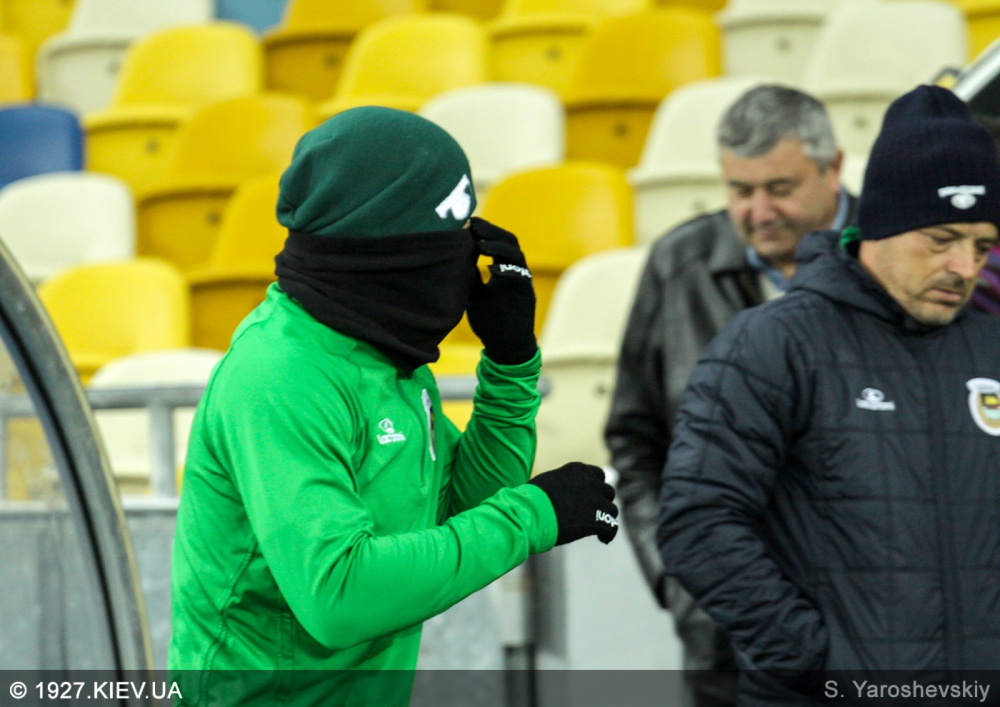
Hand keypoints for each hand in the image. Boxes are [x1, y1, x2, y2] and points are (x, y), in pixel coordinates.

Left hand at [465, 217, 536, 364]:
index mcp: (504, 269)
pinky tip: (491, 269)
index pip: (498, 241)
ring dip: (498, 247)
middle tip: (473, 224)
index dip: (486, 229)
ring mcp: (523, 283)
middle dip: (492, 231)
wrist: (505, 347)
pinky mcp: (526, 296)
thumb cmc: (490, 321)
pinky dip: (507, 271)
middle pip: (510, 241)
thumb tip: (454, 258)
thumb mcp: (474, 295)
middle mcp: (516, 271)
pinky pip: (521, 277)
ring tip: (480, 244)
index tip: (467, 221)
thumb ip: (469, 277)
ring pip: (517, 255)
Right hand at [528, 462, 618, 544]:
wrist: (532, 513)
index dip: (595, 487)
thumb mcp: (548, 482)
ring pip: (612, 510)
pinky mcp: (599, 520)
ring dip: (606, 518)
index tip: (590, 496)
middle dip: (602, 502)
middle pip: (607, 491)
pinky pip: (612, 527)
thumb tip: (558, 494)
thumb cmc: (531, 499)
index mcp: (578, 470)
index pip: (597, 475)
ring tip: (599, 529)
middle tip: (595, 514)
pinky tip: (603, 539)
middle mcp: (591, 482)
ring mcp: (597, 501)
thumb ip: (561, 484)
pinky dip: (608, 533)